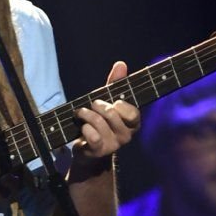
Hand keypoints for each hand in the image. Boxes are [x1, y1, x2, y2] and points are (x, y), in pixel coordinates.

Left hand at [70, 61, 139, 175]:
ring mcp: (112, 145)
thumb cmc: (100, 122)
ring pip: (99, 122)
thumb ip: (115, 84)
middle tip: (93, 104)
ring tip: (82, 113)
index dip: (123, 106)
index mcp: (132, 124)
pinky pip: (92, 135)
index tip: (115, 102)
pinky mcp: (98, 151)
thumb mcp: (108, 101)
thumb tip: (121, 64)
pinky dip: (84, 127)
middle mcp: (125, 136)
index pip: (134, 114)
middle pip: (112, 114)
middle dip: (98, 105)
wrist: (88, 150)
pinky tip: (83, 128)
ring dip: (86, 114)